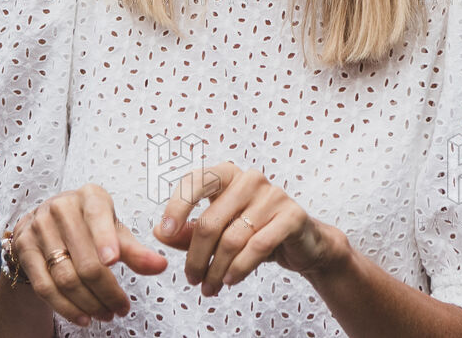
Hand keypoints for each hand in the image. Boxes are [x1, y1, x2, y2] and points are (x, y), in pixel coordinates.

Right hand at [10, 184, 166, 327]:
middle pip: (84, 259)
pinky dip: (66, 307)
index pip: (97, 217)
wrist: (46, 223)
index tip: (113, 261)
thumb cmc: (89, 226)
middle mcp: (60, 207)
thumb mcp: (114, 231)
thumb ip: (136, 251)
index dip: (105, 239)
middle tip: (121, 308)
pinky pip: (45, 286)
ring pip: (65, 277)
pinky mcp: (24, 248)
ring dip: (89, 303)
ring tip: (106, 314)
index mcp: (89, 196)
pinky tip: (84, 317)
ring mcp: (38, 227)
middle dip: (106, 291)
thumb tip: (161, 265)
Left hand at [156, 161, 341, 295]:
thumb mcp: (218, 230)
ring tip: (209, 287)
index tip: (165, 232)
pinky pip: (257, 246)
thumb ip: (188, 231)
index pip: (195, 181)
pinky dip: (239, 268)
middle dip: (196, 257)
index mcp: (227, 174)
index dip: (177, 206)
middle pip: (210, 221)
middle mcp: (249, 178)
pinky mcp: (292, 215)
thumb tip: (159, 231)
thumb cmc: (253, 231)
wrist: (301, 242)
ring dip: (216, 269)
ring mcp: (273, 194)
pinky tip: (229, 280)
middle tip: (191, 280)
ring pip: (232, 239)